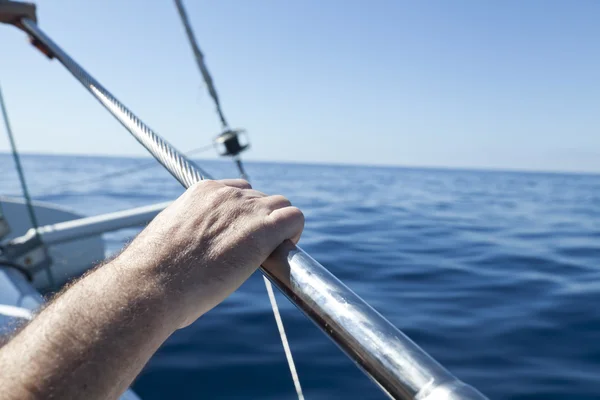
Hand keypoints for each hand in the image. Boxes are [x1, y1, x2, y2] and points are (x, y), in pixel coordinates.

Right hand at [116, 179, 303, 328]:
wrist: (151, 284)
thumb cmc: (152, 273)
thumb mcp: (169, 238)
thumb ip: (189, 233)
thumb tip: (194, 250)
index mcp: (202, 192)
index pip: (237, 191)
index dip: (244, 214)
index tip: (240, 234)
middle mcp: (226, 194)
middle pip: (261, 198)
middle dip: (261, 221)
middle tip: (254, 250)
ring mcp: (246, 209)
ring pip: (281, 206)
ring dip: (279, 226)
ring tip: (271, 252)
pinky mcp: (264, 230)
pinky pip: (294, 218)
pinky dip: (294, 232)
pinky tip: (284, 250)